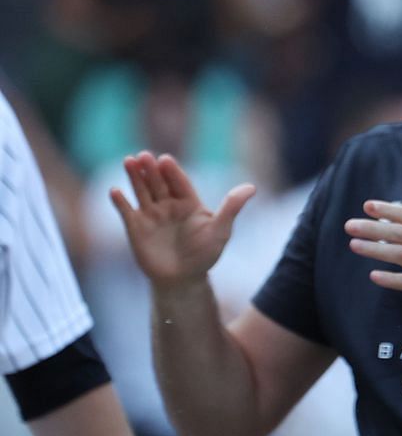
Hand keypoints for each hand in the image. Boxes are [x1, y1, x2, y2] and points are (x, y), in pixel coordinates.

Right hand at [110, 152, 254, 287]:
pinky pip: (126, 211)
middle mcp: (168, 204)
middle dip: (151, 169)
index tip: (165, 159)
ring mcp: (151, 214)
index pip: (179, 182)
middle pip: (158, 182)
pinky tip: (115, 191)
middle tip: (143, 155)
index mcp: (189, 202)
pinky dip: (120, 202)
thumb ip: (231, 208)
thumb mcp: (220, 230)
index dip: (172, 171)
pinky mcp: (135, 227)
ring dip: (134, 177)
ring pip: (141, 191)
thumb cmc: (205, 254)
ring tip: (128, 161)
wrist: (183, 280)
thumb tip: (252, 187)